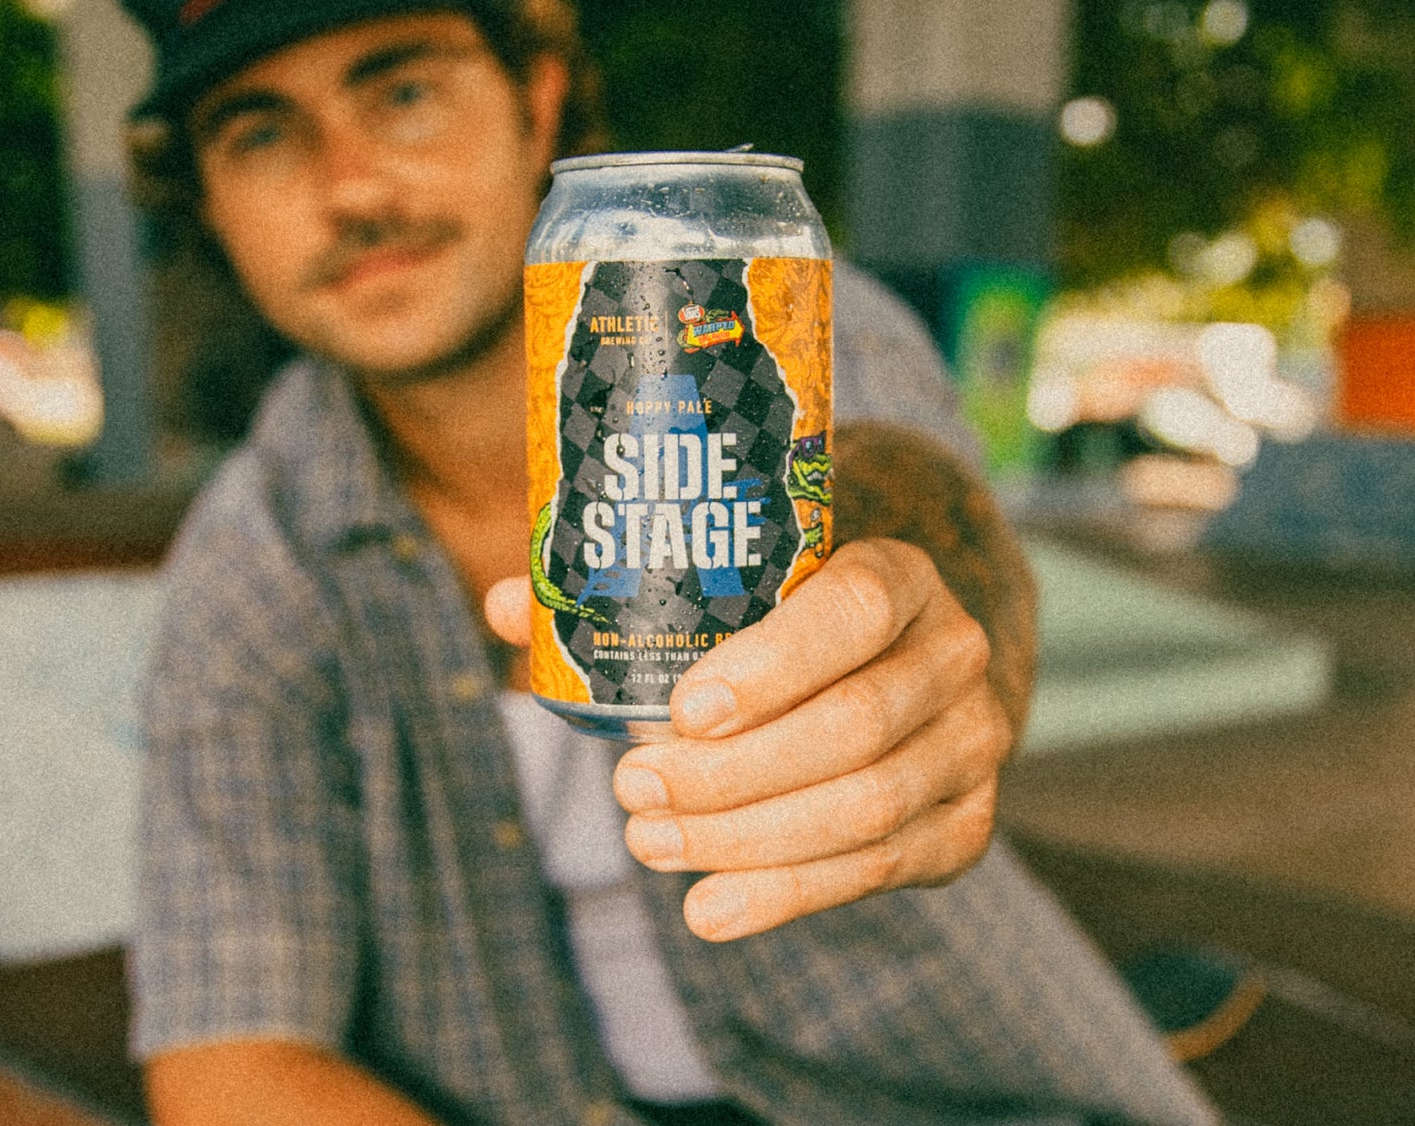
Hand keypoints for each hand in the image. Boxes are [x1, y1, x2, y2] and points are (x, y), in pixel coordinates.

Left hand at [485, 537, 1013, 942]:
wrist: (899, 658)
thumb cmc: (794, 614)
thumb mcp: (740, 582)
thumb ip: (630, 591)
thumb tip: (508, 604)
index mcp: (900, 573)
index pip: (853, 611)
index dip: (771, 665)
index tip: (681, 710)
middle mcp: (953, 653)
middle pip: (853, 727)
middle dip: (732, 774)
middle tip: (632, 786)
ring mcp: (972, 744)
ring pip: (865, 808)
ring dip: (745, 839)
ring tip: (648, 841)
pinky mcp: (965, 826)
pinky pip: (878, 872)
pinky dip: (787, 896)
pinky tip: (708, 907)